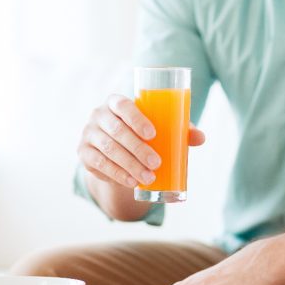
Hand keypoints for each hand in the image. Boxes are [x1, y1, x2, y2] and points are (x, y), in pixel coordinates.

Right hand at [78, 94, 204, 187]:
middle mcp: (98, 115)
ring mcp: (88, 134)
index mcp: (116, 102)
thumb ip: (178, 130)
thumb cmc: (141, 133)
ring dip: (129, 165)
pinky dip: (117, 174)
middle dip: (137, 148)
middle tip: (156, 163)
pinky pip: (99, 163)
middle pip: (116, 130)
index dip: (136, 118)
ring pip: (108, 149)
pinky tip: (131, 182)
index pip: (122, 105)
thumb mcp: (158, 129)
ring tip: (149, 176)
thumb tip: (201, 138)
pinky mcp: (83, 153)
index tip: (153, 134)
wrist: (114, 150)